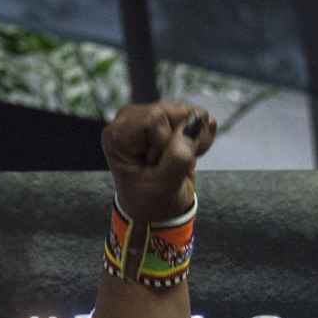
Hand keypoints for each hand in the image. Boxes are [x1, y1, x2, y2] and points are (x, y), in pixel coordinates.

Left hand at [102, 101, 217, 222]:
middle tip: (169, 165)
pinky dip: (198, 137)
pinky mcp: (166, 117)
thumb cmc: (151, 199)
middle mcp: (129, 119)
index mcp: (118, 135)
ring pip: (188, 113)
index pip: (155, 118)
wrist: (155, 207)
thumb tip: (194, 124)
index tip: (156, 165)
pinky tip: (188, 153)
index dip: (166, 141)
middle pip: (173, 111)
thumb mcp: (164, 185)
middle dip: (182, 139)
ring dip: (192, 139)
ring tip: (178, 162)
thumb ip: (178, 157)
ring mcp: (148, 115)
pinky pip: (195, 117)